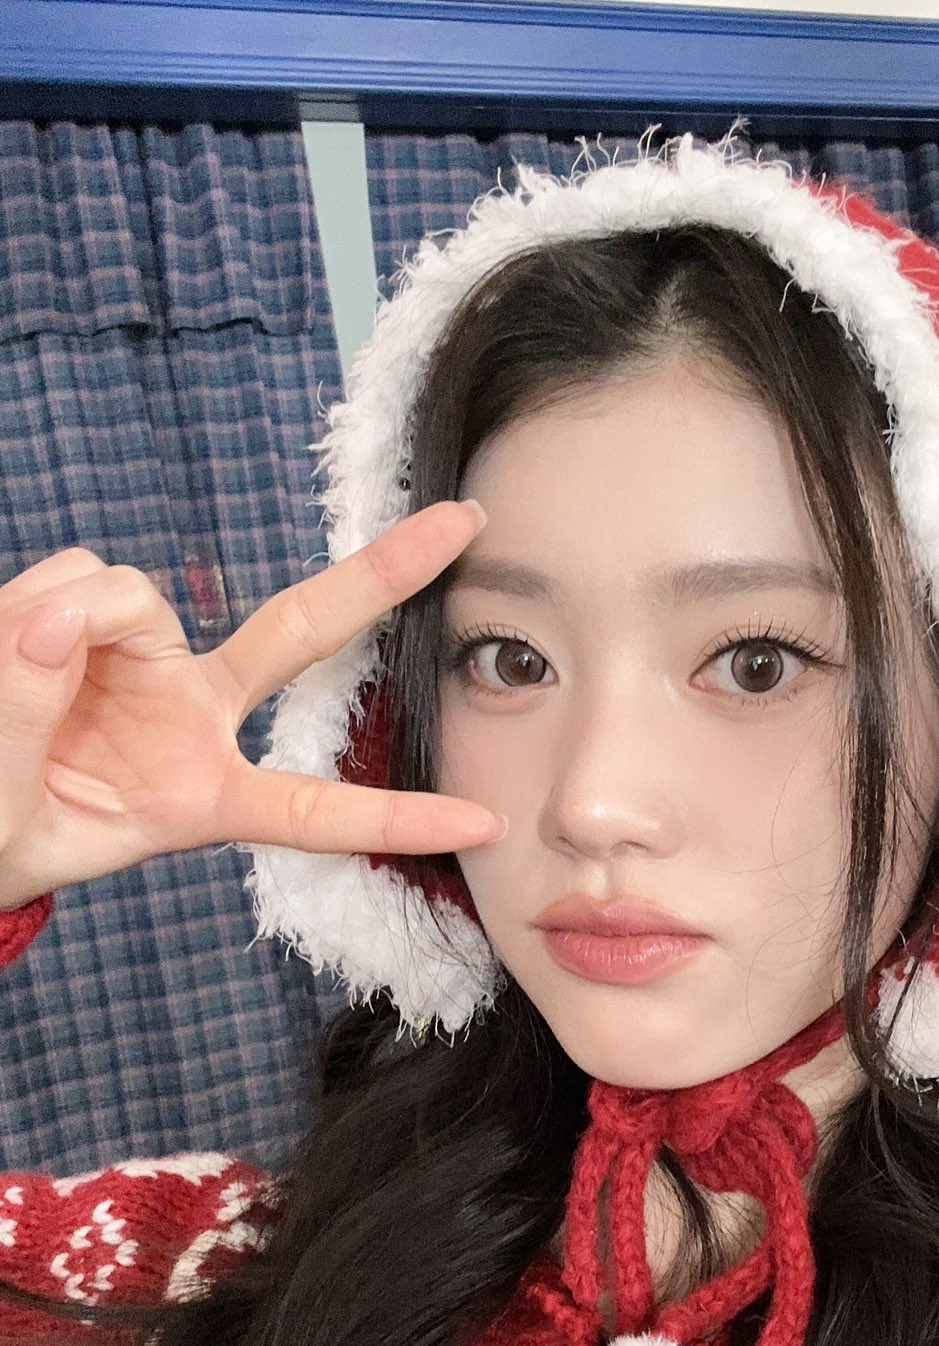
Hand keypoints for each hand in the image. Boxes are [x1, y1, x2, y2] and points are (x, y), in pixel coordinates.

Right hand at [0, 500, 505, 913]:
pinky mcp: (89, 619)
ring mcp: (147, 663)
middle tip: (469, 523)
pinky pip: (76, 583)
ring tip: (10, 682)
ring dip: (69, 622)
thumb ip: (29, 724)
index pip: (314, 810)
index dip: (396, 817)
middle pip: (303, 634)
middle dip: (384, 575)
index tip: (484, 822)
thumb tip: (57, 621)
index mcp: (200, 799)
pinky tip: (6, 645)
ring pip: (136, 593)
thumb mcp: (12, 819)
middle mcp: (192, 718)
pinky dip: (35, 608)